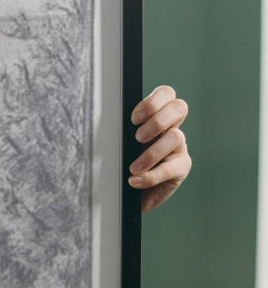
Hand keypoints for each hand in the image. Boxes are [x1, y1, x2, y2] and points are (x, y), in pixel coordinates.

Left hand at [128, 85, 190, 213]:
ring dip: (151, 153)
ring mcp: (178, 147)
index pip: (166, 93)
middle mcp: (170, 127)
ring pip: (176, 137)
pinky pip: (171, 168)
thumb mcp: (118, 143)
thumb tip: (106, 118)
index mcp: (155, 115)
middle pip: (179, 107)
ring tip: (133, 168)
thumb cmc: (119, 164)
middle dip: (157, 121)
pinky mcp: (181, 167)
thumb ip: (120, 129)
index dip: (153, 102)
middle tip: (137, 138)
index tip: (133, 119)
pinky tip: (134, 181)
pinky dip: (151, 176)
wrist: (126, 194)